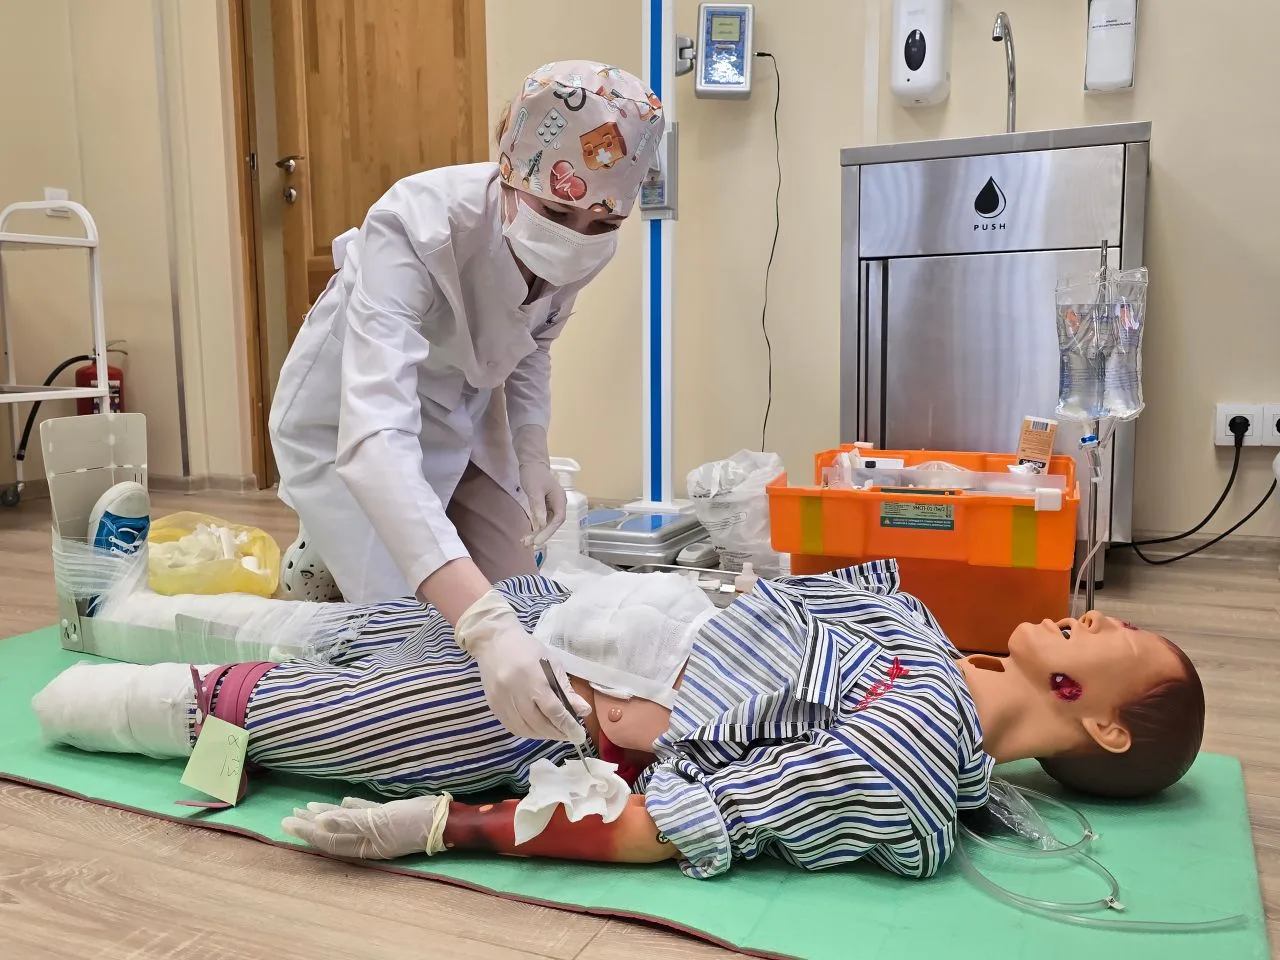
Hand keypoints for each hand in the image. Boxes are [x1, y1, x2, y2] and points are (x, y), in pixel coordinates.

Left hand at [282, 794, 451, 858]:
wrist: (442, 820)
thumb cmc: (410, 823)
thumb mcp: (378, 822)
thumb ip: (349, 820)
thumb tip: (319, 820)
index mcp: (362, 845)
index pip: (327, 838)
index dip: (306, 831)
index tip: (287, 823)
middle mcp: (366, 839)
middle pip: (332, 832)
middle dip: (310, 825)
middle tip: (288, 816)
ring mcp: (377, 828)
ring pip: (344, 822)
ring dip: (325, 815)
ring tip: (306, 807)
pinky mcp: (388, 816)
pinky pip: (363, 813)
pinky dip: (351, 808)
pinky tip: (341, 802)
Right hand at [457, 589, 589, 741]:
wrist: (494, 641)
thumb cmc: (528, 649)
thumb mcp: (552, 663)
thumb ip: (566, 689)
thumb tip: (583, 710)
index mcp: (533, 678)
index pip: (553, 710)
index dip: (568, 726)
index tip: (579, 736)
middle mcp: (516, 692)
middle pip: (539, 724)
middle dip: (557, 733)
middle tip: (569, 734)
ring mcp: (502, 701)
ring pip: (525, 729)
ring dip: (543, 735)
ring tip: (555, 732)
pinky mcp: (493, 706)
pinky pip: (512, 727)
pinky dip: (528, 732)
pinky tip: (537, 729)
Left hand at [514, 424, 565, 548]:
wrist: (531, 463)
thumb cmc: (533, 474)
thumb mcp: (534, 490)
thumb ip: (538, 507)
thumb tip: (540, 524)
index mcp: (560, 499)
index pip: (558, 520)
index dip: (548, 532)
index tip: (537, 541)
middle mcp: (559, 504)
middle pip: (553, 524)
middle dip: (541, 535)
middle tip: (527, 544)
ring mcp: (553, 506)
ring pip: (547, 524)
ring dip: (537, 533)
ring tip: (525, 542)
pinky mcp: (546, 507)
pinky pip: (543, 520)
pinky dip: (536, 528)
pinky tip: (528, 535)